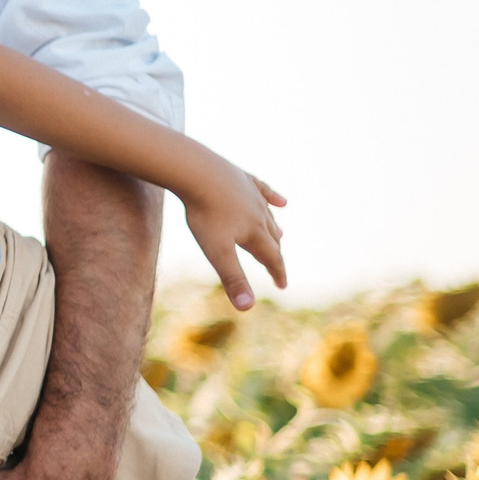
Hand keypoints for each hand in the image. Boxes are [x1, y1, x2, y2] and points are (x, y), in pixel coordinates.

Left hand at [180, 161, 286, 309]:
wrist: (197, 171)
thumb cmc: (205, 213)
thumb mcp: (217, 250)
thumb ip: (233, 278)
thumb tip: (247, 309)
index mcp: (255, 233)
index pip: (271, 258)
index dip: (277, 273)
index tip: (281, 285)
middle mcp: (259, 213)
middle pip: (271, 237)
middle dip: (275, 253)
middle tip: (277, 265)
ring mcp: (252, 194)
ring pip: (268, 215)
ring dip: (274, 227)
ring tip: (280, 234)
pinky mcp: (242, 178)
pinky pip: (263, 190)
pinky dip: (272, 197)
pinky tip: (279, 200)